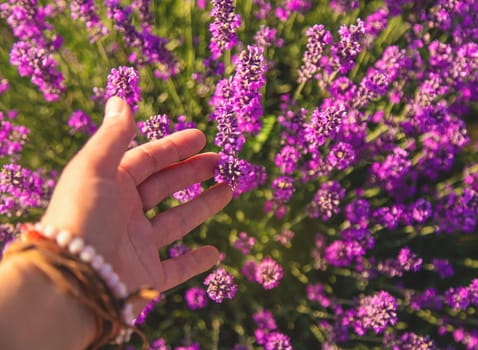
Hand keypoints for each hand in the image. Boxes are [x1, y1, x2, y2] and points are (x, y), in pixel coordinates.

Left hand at [41, 97, 231, 295]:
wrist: (73, 283)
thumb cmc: (81, 218)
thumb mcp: (94, 169)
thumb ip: (112, 136)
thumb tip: (119, 99)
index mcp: (110, 186)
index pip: (147, 160)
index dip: (174, 147)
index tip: (201, 137)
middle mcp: (124, 214)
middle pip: (164, 188)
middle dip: (193, 172)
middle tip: (222, 162)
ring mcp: (137, 246)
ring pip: (176, 223)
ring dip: (203, 207)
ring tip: (229, 191)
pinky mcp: (147, 278)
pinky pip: (176, 269)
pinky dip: (196, 262)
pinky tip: (215, 252)